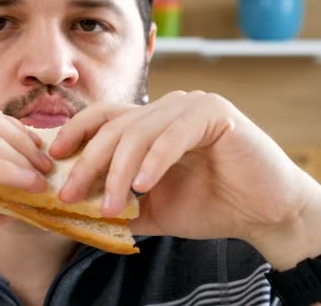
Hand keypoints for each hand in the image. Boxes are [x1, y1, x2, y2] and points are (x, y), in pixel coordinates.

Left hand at [52, 91, 320, 266]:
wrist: (266, 213)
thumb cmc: (211, 206)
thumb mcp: (152, 208)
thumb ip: (119, 203)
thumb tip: (76, 212)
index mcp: (151, 123)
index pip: (104, 117)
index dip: (75, 133)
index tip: (55, 159)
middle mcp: (167, 108)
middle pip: (113, 126)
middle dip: (87, 162)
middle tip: (68, 194)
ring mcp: (190, 107)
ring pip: (138, 131)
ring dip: (117, 171)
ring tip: (109, 205)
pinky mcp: (215, 114)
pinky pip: (173, 135)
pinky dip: (154, 161)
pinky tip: (143, 187)